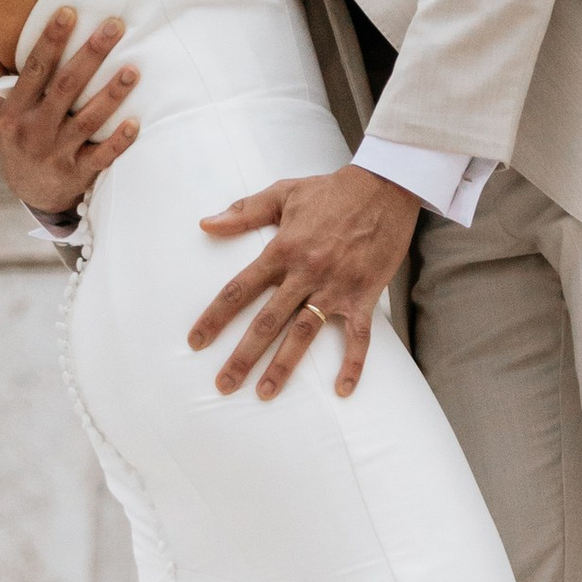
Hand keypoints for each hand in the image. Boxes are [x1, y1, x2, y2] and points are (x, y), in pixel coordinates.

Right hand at [0, 2, 138, 219]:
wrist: (28, 190)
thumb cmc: (15, 132)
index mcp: (13, 109)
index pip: (34, 69)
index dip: (50, 41)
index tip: (69, 12)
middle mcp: (34, 130)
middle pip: (65, 88)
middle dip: (91, 55)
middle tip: (115, 25)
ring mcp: (56, 153)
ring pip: (87, 121)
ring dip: (110, 95)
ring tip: (133, 69)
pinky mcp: (78, 172)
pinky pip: (101, 157)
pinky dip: (118, 141)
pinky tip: (135, 122)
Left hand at [191, 167, 420, 400]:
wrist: (385, 188)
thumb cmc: (332, 191)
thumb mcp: (283, 193)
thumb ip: (244, 212)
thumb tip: (206, 224)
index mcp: (282, 250)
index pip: (239, 289)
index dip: (215, 317)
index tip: (196, 341)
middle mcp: (305, 273)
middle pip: (267, 321)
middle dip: (243, 356)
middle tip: (224, 384)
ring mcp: (336, 287)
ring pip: (303, 334)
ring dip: (283, 366)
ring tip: (265, 393)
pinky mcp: (364, 295)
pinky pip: (358, 337)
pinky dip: (352, 364)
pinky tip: (342, 390)